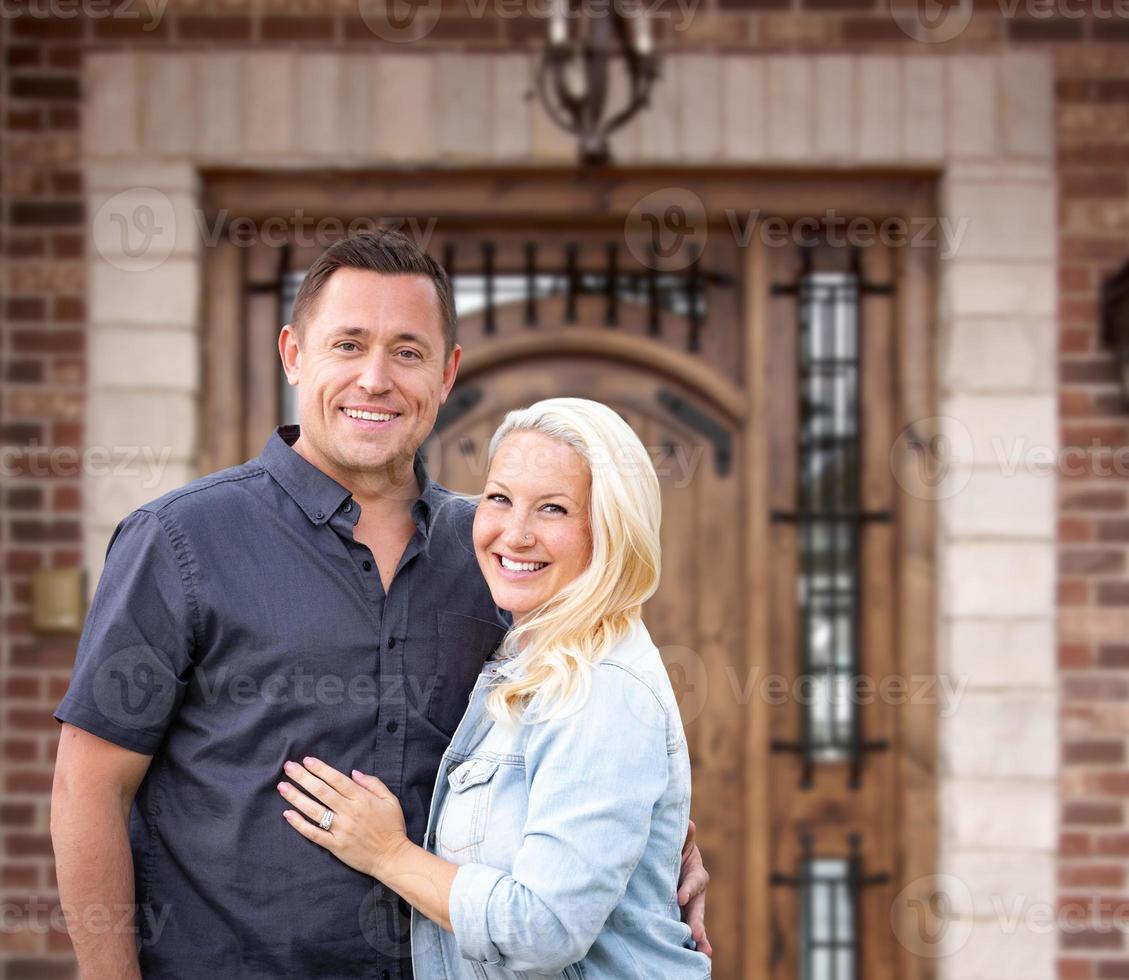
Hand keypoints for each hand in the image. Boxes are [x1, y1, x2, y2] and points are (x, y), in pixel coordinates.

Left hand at [277, 757, 409, 879]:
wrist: (393, 857)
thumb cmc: (392, 827)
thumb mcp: (390, 800)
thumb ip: (373, 784)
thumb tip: (354, 773)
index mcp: (362, 799)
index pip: (337, 780)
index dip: (321, 769)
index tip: (306, 760)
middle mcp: (349, 812)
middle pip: (321, 791)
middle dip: (303, 777)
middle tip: (288, 767)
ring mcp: (340, 829)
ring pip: (314, 810)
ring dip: (296, 797)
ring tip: (282, 787)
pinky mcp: (335, 845)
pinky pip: (313, 834)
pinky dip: (300, 824)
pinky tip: (287, 814)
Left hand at [678, 819, 712, 958]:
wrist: (665, 861)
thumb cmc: (672, 849)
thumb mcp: (678, 842)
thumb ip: (683, 837)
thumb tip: (689, 824)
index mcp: (695, 873)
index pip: (694, 881)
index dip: (688, 888)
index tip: (681, 897)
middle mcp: (695, 893)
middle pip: (698, 908)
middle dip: (696, 921)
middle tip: (695, 934)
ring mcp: (689, 907)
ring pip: (696, 923)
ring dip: (699, 938)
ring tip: (704, 952)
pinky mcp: (680, 917)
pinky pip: (686, 931)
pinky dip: (693, 943)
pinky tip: (697, 956)